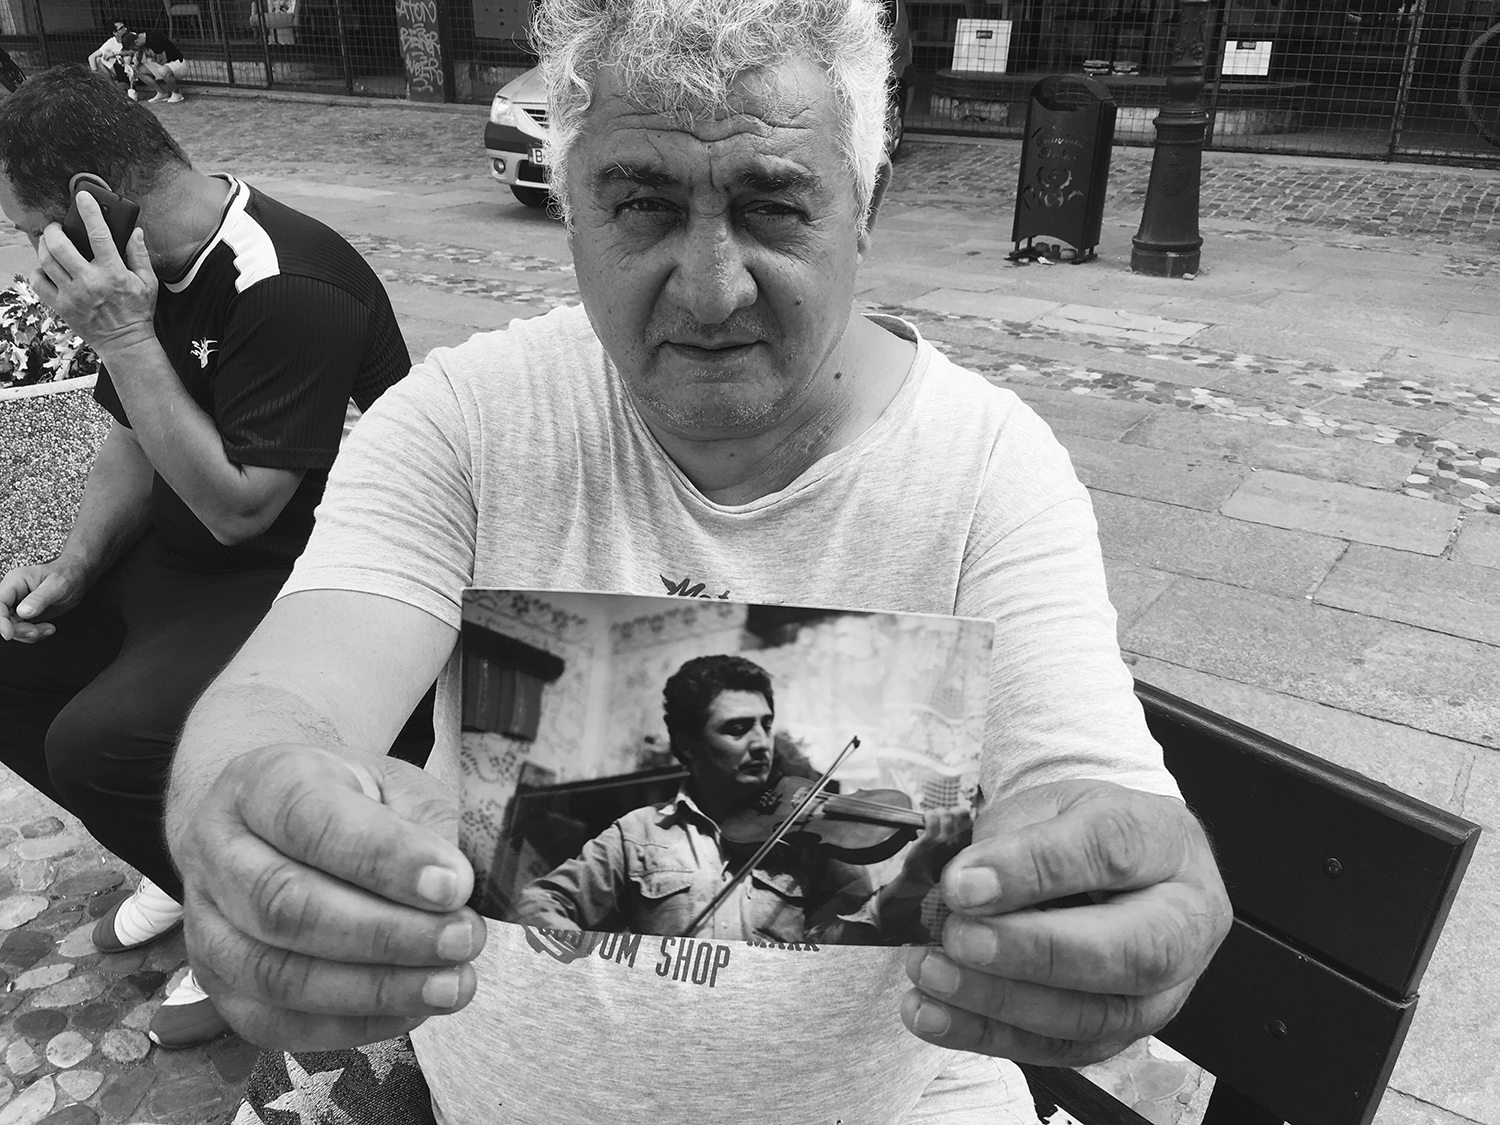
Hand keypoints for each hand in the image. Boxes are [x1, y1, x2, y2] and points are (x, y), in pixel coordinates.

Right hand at [0, 559, 90, 642]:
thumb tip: (23, 612)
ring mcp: (16, 605)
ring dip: (28, 633)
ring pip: (11, 626)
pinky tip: (48, 629)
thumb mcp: (57, 586)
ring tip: (49, 628)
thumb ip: (40, 599)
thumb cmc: (67, 577)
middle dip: (19, 629)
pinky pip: (21, 630)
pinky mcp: (23, 615)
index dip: (0, 620)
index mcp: (15, 581)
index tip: (9, 634)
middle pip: (2, 617)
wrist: (76, 580)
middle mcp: (12, 593)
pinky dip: (33, 634)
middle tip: (38, 632)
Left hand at [31, 191, 157, 360]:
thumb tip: (135, 231)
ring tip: (49, 241)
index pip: (99, 235)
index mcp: (114, 274)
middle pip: (60, 246)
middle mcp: (90, 282)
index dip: (89, 212)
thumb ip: (139, 255)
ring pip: (46, 260)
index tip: (82, 197)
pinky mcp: (61, 306)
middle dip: (54, 229)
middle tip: (57, 227)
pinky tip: (47, 267)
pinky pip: (39, 282)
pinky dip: (38, 270)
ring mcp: (73, 295)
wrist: (126, 344)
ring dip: (44, 245)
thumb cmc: (138, 312)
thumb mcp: (149, 282)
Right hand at [173, 744, 488, 1051]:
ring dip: (375, 989)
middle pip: (285, 905)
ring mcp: (204, 924)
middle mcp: (217, 851)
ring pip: (276, 975)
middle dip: (387, 933)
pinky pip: (275, 1024)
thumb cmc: (349, 803)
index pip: (311, 819)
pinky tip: (412, 1007)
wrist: (276, 825)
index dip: (384, 858)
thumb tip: (454, 889)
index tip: (454, 886)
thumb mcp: (393, 783)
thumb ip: (425, 823)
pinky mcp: (217, 986)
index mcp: (262, 782)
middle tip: (463, 939)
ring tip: (451, 984)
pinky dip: (351, 1025)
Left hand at [899, 807, 972, 888]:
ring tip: (930, 820)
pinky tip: (924, 821)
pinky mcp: (930, 841)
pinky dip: (927, 815)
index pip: (971, 820)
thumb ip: (959, 836)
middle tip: (940, 819)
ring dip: (936, 813)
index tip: (950, 820)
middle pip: (961, 813)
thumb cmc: (936, 863)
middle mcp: (959, 843)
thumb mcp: (954, 852)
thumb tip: (957, 813)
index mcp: (967, 845)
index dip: (959, 815)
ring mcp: (945, 841)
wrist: (919, 879)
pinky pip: (931, 818)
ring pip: (946, 813)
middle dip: (949, 811)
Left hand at [901, 780, 1230, 1066]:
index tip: (963, 884)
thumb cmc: (1080, 830)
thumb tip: (964, 887)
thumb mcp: (1048, 805)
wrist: (1115, 866)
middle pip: (1128, 952)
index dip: (1034, 869)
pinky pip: (1060, 1048)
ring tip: (931, 973)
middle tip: (957, 938)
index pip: (1112, 850)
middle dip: (1031, 951)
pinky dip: (988, 1035)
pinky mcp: (1122, 1032)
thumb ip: (1012, 839)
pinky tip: (932, 1013)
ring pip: (1094, 1015)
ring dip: (1000, 1000)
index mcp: (1167, 842)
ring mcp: (1163, 989)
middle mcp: (1185, 923)